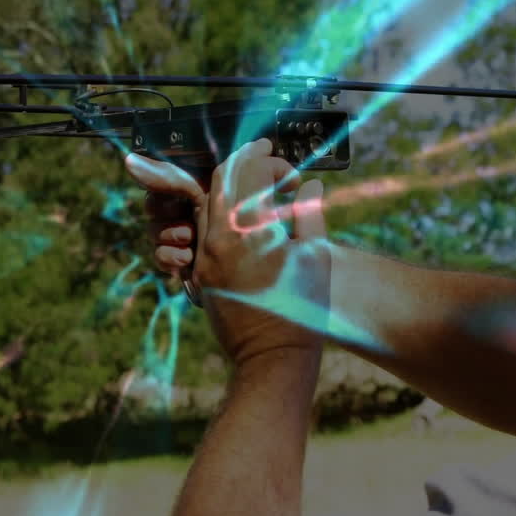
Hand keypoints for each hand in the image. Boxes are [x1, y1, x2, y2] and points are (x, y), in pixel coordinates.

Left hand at [125, 139, 330, 365]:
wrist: (271, 357)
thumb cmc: (302, 309)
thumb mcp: (315, 257)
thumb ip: (309, 213)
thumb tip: (311, 185)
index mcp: (249, 228)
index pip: (250, 171)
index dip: (271, 162)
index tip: (291, 174)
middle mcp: (218, 237)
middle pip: (222, 179)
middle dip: (246, 162)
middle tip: (268, 158)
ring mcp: (204, 256)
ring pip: (208, 202)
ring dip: (232, 187)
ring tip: (259, 188)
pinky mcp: (200, 273)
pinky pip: (203, 230)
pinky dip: (221, 213)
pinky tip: (243, 219)